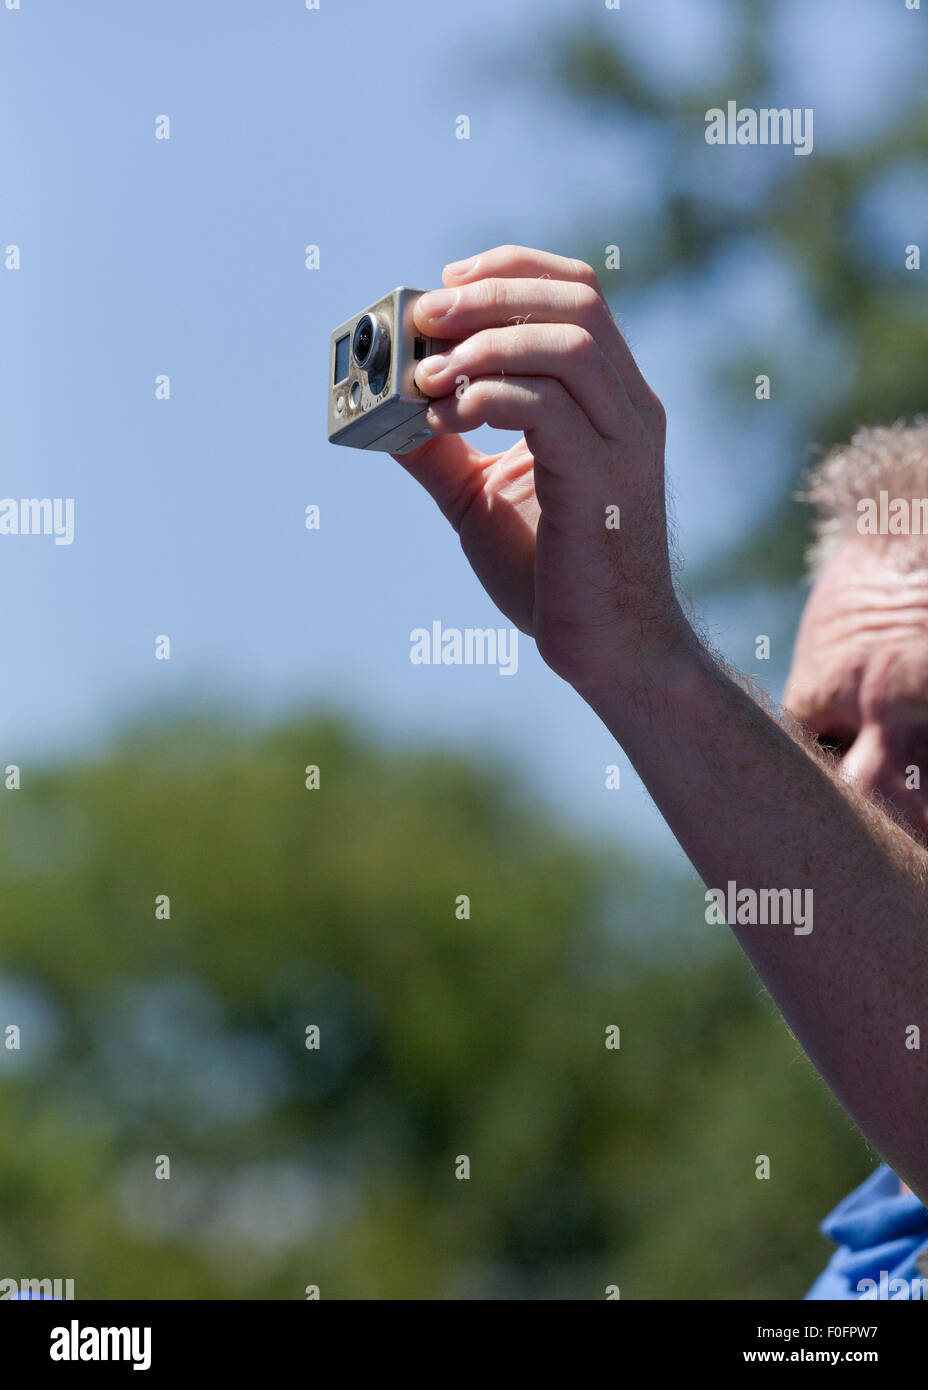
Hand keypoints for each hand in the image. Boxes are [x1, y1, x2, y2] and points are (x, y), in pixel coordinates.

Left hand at [393, 244, 686, 697]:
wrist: (609, 651)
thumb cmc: (553, 576)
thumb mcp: (481, 498)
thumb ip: (440, 450)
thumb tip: (382, 410)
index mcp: (612, 401)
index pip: (580, 295)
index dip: (511, 270)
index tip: (448, 280)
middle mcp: (630, 410)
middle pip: (576, 304)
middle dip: (491, 295)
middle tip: (425, 317)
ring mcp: (624, 443)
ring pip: (568, 345)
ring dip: (485, 343)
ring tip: (425, 374)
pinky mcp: (604, 482)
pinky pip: (549, 408)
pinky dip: (485, 398)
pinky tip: (442, 417)